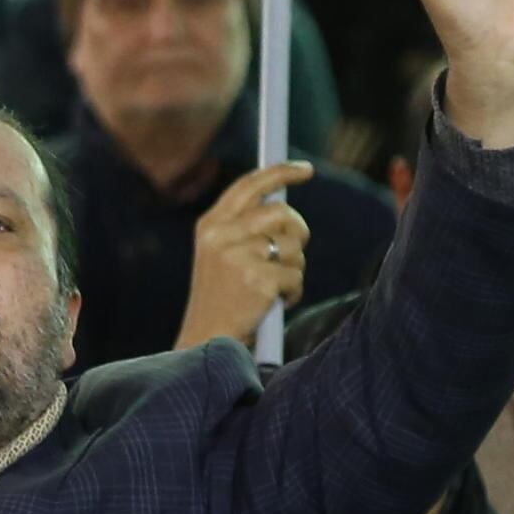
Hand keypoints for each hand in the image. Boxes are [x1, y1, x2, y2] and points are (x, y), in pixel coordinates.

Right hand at [174, 160, 315, 348]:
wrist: (207, 344)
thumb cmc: (222, 301)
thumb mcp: (220, 256)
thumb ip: (244, 228)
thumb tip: (285, 207)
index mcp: (210, 226)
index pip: (249, 185)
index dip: (280, 172)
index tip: (306, 170)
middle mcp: (221, 236)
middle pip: (281, 212)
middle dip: (298, 231)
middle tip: (295, 251)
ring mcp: (239, 257)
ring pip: (294, 245)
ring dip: (295, 268)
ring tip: (275, 287)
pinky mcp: (258, 280)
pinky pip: (296, 275)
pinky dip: (294, 291)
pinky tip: (276, 303)